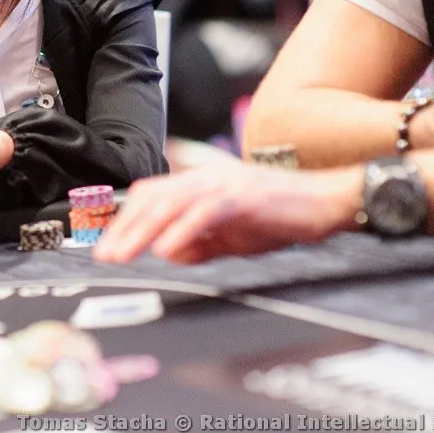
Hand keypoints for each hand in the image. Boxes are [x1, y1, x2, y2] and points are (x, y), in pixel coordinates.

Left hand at [92, 165, 360, 264]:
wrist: (328, 201)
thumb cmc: (282, 216)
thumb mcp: (233, 236)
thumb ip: (200, 244)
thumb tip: (168, 254)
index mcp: (201, 182)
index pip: (151, 194)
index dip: (124, 218)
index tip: (106, 245)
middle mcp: (208, 176)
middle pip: (153, 196)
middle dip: (123, 228)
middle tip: (105, 256)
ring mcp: (225, 183)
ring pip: (172, 202)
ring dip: (143, 230)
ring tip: (124, 254)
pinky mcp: (244, 196)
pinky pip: (205, 212)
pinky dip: (182, 230)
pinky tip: (165, 249)